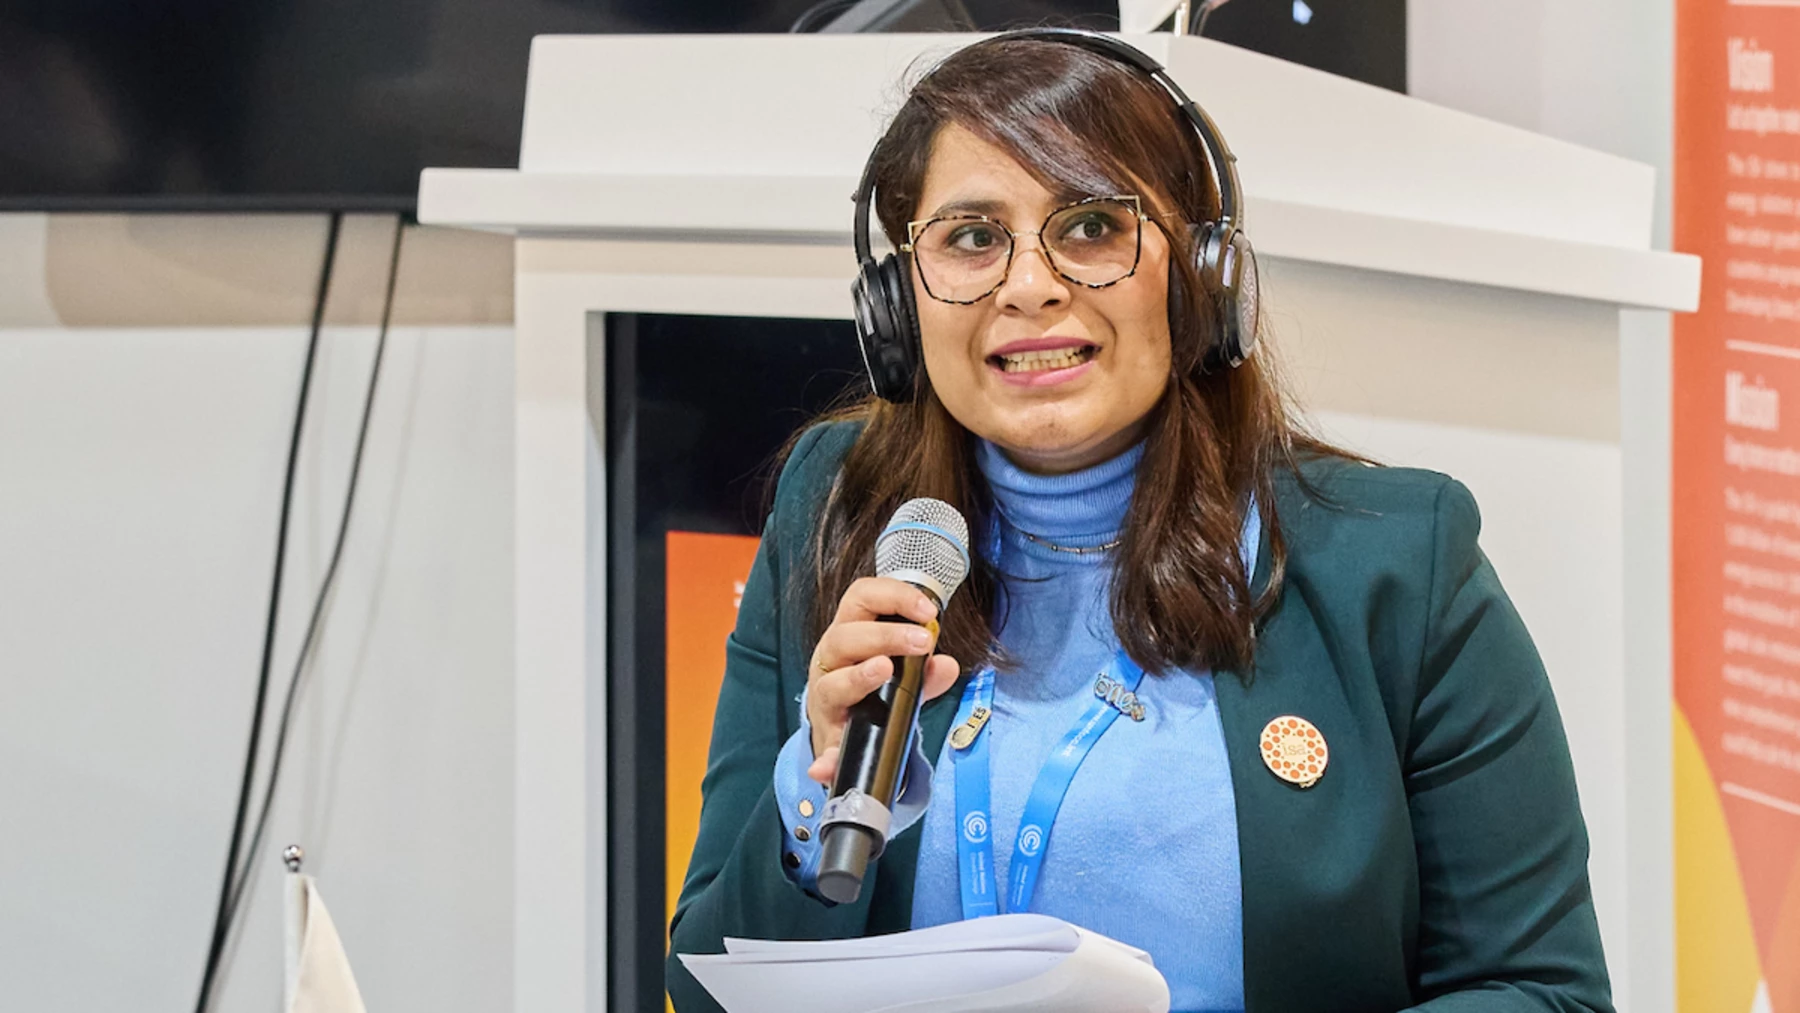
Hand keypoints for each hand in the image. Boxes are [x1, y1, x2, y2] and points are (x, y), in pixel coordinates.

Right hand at [805, 577, 960, 784]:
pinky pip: (826, 747)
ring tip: (883, 670)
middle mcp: (831, 660)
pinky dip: (829, 756)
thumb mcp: (903, 676)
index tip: (928, 611)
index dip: (894, 597)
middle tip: (922, 642)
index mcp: (850, 633)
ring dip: (859, 676)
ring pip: (832, 682)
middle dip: (886, 635)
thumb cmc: (872, 690)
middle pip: (846, 636)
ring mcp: (825, 697)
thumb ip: (926, 671)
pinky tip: (831, 764)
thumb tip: (946, 666)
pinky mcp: (827, 736)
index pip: (862, 598)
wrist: (846, 732)